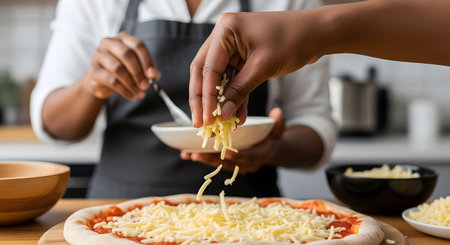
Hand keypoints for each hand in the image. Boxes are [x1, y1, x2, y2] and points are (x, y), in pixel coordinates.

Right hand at [82, 32, 159, 99]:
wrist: (102, 82)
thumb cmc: (122, 71)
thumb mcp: (136, 67)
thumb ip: (146, 69)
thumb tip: (155, 75)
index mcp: (122, 38)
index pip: (137, 45)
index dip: (147, 60)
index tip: (153, 74)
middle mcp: (109, 43)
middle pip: (127, 54)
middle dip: (139, 72)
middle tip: (146, 85)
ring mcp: (99, 55)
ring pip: (118, 68)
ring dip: (132, 83)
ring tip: (139, 92)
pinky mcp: (93, 71)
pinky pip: (111, 81)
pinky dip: (124, 90)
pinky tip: (131, 95)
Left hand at [180, 108, 284, 173]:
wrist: (269, 150)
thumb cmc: (272, 137)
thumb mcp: (277, 130)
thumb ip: (277, 123)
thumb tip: (278, 112)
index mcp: (258, 157)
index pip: (247, 157)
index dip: (237, 156)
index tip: (225, 153)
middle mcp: (245, 165)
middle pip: (227, 164)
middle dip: (212, 159)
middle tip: (197, 155)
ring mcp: (236, 166)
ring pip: (218, 164)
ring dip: (203, 159)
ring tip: (188, 155)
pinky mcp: (227, 164)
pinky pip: (213, 162)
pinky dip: (201, 158)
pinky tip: (187, 155)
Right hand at [189, 11, 323, 126]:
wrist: (316, 32)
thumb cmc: (293, 41)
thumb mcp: (264, 67)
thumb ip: (240, 90)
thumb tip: (222, 113)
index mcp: (225, 30)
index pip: (208, 68)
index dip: (206, 97)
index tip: (206, 120)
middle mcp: (224, 35)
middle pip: (205, 71)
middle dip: (203, 99)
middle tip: (201, 123)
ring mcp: (232, 45)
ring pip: (217, 77)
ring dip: (219, 100)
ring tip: (218, 123)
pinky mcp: (241, 55)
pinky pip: (232, 78)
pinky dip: (233, 95)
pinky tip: (236, 114)